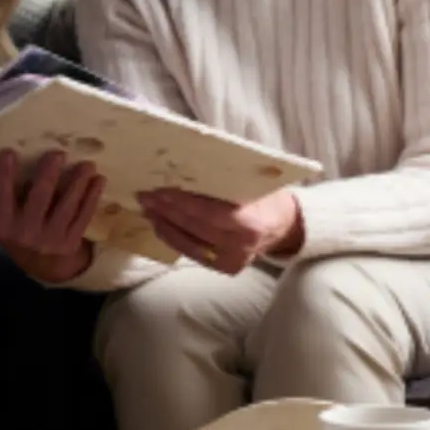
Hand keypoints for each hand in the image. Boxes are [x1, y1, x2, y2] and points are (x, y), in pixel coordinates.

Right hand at [0, 149, 101, 283]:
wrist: (43, 265)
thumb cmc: (11, 233)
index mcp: (3, 225)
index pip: (1, 197)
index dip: (3, 176)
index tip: (8, 152)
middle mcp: (26, 232)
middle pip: (38, 200)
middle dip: (47, 176)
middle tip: (57, 153)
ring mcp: (51, 237)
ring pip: (65, 206)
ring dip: (76, 184)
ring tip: (85, 164)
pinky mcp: (72, 239)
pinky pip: (83, 216)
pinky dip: (91, 198)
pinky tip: (97, 180)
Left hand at [139, 188, 303, 273]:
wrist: (285, 225)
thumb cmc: (266, 195)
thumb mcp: (251, 181)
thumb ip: (223, 177)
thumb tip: (184, 161)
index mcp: (249, 222)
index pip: (206, 212)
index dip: (180, 202)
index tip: (158, 189)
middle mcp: (240, 245)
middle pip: (193, 226)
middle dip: (165, 210)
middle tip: (144, 195)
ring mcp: (232, 260)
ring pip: (188, 243)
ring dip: (164, 225)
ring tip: (147, 208)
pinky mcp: (225, 268)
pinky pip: (193, 253)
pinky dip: (174, 238)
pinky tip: (160, 225)